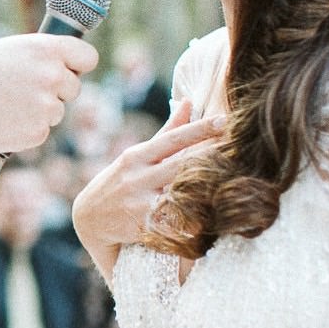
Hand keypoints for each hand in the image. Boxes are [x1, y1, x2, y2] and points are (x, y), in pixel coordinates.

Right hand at [0, 33, 98, 154]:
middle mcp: (52, 76)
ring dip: (39, 110)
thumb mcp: (13, 50)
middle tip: (24, 90)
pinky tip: (5, 119)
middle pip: (74, 87)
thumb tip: (68, 66)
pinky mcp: (38, 132)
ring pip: (57, 111)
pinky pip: (42, 130)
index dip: (78, 65)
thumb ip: (44, 55)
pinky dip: (27, 128)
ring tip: (7, 104)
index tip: (70, 70)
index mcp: (47, 49)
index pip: (88, 57)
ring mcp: (47, 106)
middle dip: (55, 90)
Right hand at [72, 100, 220, 274]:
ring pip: (177, 195)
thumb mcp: (137, 156)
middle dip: (210, 158)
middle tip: (241, 150)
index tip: (225, 120)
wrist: (87, 219)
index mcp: (138, 155)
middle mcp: (137, 176)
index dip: (200, 130)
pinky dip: (190, 224)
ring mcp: (138, 202)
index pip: (173, 139)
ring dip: (204, 192)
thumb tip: (187, 101)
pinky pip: (171, 224)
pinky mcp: (140, 226)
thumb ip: (167, 132)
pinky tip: (212, 222)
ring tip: (234, 186)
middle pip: (180, 165)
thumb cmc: (118, 183)